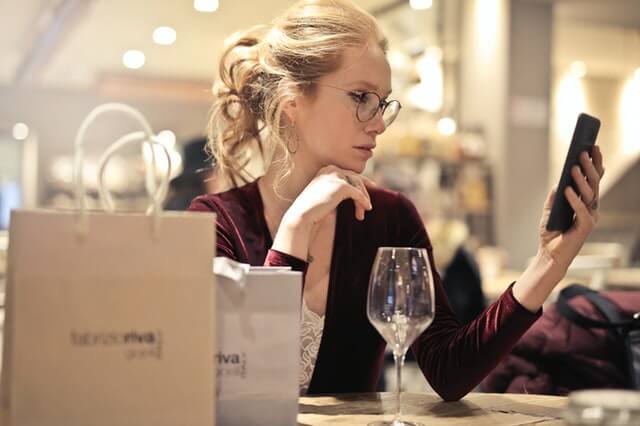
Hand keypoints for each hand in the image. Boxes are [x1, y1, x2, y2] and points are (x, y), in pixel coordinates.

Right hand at [272, 165, 373, 260]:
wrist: (302, 215)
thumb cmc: (311, 210)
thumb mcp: (325, 196)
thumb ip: (337, 191)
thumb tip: (354, 192)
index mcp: (325, 170)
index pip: (348, 173)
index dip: (360, 183)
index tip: (369, 189)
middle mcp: (331, 169)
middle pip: (355, 178)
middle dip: (363, 192)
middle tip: (367, 206)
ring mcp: (336, 176)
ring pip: (358, 185)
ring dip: (363, 199)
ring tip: (362, 213)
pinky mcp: (341, 186)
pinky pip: (358, 193)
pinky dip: (363, 201)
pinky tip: (366, 208)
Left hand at [538, 145, 604, 274]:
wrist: (549, 255)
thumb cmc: (550, 235)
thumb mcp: (549, 211)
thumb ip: (554, 198)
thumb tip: (558, 183)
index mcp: (585, 203)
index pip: (593, 180)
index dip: (595, 164)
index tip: (592, 147)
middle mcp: (591, 209)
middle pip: (594, 184)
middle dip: (590, 166)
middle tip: (584, 151)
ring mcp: (590, 218)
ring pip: (590, 194)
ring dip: (581, 180)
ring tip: (574, 167)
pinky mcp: (585, 228)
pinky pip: (582, 210)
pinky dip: (574, 200)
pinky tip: (566, 190)